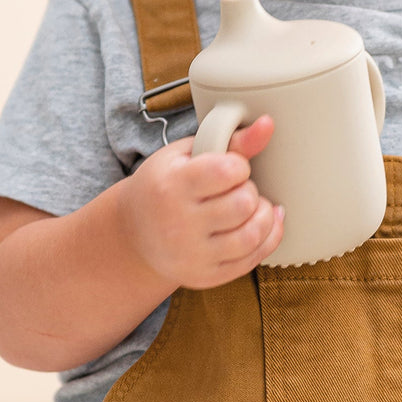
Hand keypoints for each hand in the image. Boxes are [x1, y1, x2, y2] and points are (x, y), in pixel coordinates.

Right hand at [118, 115, 283, 289]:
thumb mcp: (186, 154)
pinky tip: (264, 223)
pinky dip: (268, 238)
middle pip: (243, 203)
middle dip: (250, 191)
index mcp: (172, 185)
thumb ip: (231, 140)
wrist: (133, 233)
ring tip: (254, 206)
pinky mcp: (204, 276)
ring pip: (251, 235)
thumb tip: (269, 124)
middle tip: (238, 188)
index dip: (239, 166)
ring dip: (264, 216)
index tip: (230, 167)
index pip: (228, 171)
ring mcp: (191, 255)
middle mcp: (179, 223)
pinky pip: (251, 260)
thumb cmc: (164, 184)